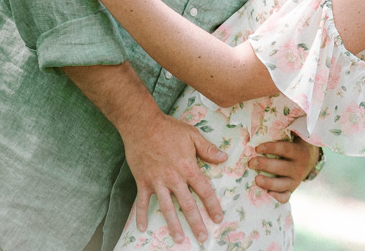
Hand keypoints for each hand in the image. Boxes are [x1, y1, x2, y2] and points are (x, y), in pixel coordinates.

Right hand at [122, 112, 227, 244]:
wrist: (142, 125)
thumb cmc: (169, 128)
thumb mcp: (193, 135)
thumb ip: (208, 149)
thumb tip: (224, 158)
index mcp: (188, 168)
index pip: (204, 191)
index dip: (212, 206)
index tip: (218, 218)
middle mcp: (174, 179)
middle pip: (187, 205)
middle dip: (196, 223)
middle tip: (202, 238)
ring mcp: (157, 182)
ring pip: (167, 208)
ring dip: (173, 225)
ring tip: (178, 239)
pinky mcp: (142, 182)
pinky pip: (142, 202)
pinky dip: (140, 215)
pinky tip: (141, 228)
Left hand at [249, 137, 320, 202]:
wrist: (309, 158)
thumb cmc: (293, 144)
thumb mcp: (292, 137)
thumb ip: (280, 134)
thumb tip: (254, 132)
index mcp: (300, 151)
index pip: (285, 149)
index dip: (271, 148)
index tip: (257, 147)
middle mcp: (299, 167)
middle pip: (281, 167)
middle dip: (265, 165)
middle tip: (251, 162)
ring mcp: (296, 180)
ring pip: (282, 184)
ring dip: (268, 183)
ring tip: (256, 180)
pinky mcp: (292, 190)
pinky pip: (285, 197)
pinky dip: (277, 197)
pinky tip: (267, 194)